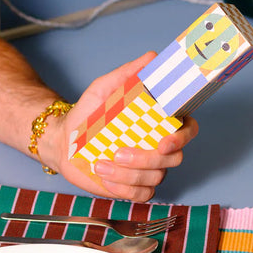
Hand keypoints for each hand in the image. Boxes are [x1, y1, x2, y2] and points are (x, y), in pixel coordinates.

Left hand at [53, 52, 198, 201]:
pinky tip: (105, 175)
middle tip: (119, 152)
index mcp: (159, 123)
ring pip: (156, 178)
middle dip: (147, 159)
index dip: (182, 137)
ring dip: (128, 174)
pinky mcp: (134, 187)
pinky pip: (142, 194)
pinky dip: (123, 187)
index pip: (188, 130)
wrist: (64, 141)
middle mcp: (159, 147)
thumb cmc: (88, 114)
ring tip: (101, 163)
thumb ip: (127, 74)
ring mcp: (149, 169)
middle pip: (174, 159)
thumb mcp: (104, 88)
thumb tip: (151, 57)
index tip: (163, 140)